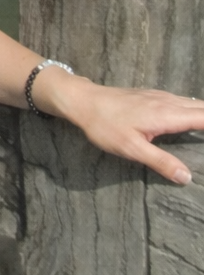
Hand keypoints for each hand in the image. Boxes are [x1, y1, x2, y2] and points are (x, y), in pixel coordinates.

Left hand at [43, 72, 203, 184]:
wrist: (83, 100)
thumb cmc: (104, 125)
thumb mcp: (131, 149)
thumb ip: (161, 162)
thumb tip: (187, 177)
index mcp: (167, 114)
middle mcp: (167, 102)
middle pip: (202, 108)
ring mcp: (160, 97)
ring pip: (193, 103)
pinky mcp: (152, 96)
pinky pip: (183, 101)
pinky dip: (196, 109)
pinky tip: (196, 116)